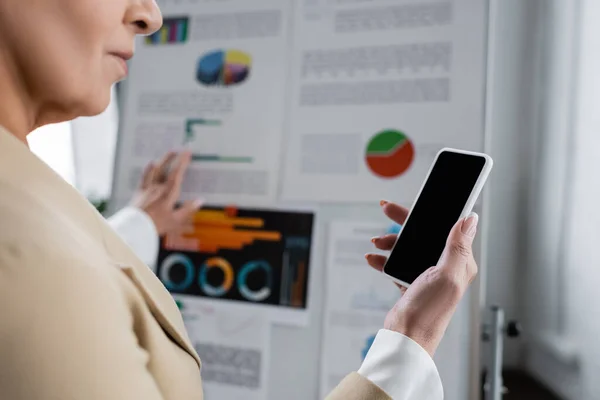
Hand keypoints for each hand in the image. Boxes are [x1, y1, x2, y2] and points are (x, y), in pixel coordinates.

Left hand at [130, 151, 202, 235]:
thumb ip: (188, 209)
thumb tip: (200, 200)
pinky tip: (150, 163)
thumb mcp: (175, 220)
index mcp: (168, 193)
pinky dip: (148, 168)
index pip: (177, 174)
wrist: (134, 227)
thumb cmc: (155, 224)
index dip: (183, 162)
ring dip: (162, 160)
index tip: (187, 152)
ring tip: (168, 153)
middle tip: (178, 149)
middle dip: (173, 157)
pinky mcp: (139, 191)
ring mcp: (147, 188)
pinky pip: (144, 176)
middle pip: (165, 168)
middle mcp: (157, 188)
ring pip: (155, 170)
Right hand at [366, 200, 478, 356]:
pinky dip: (384, 259)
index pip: (448, 227)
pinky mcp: (412, 282)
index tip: (417, 202)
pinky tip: (374, 258)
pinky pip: (396, 263)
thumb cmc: (430, 311)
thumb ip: (458, 247)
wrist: (406, 336)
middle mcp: (445, 266)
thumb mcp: (447, 275)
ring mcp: (428, 274)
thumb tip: (471, 219)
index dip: (432, 213)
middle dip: (404, 223)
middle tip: (387, 209)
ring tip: (377, 243)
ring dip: (390, 242)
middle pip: (424, 234)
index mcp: (460, 262)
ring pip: (408, 246)